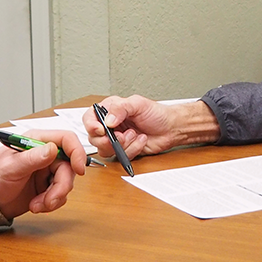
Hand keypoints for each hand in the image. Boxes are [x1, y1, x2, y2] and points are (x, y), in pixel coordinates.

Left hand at [0, 129, 86, 219]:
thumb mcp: (11, 166)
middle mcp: (46, 155)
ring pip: (66, 182)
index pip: (67, 139)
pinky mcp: (48, 186)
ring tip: (37, 205)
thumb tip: (52, 149)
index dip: (77, 152)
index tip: (78, 169)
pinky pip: (60, 195)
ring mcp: (48, 171)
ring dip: (54, 197)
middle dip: (61, 186)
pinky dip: (50, 204)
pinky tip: (35, 205)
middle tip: (50, 200)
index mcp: (38, 141)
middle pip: (69, 166)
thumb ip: (32, 157)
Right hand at [82, 96, 219, 158]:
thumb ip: (121, 109)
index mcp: (110, 110)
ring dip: (122, 145)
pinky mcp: (125, 151)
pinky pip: (121, 156)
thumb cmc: (156, 113)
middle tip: (121, 136)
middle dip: (108, 140)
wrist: (171, 128)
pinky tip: (141, 140)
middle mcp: (111, 126)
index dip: (91, 125)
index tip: (101, 130)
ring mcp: (117, 139)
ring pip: (105, 150)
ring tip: (134, 135)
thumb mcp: (138, 104)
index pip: (89, 118)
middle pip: (94, 138)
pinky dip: (133, 149)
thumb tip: (107, 120)